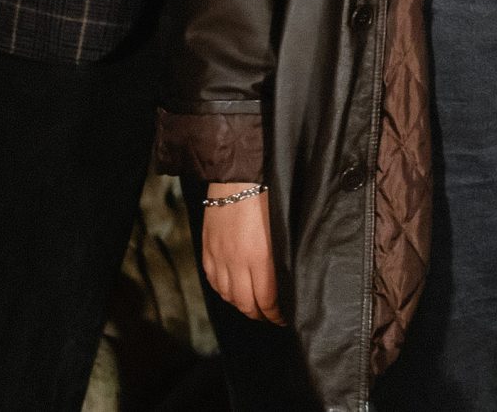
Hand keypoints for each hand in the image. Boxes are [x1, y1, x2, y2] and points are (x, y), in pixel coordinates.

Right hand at [201, 184, 281, 323]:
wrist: (237, 179)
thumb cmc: (267, 198)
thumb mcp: (282, 229)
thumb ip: (281, 256)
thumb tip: (288, 279)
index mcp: (260, 257)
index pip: (267, 299)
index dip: (276, 314)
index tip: (284, 318)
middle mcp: (237, 263)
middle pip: (246, 303)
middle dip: (260, 315)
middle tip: (270, 317)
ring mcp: (220, 258)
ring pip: (228, 296)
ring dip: (241, 306)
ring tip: (252, 307)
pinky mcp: (208, 251)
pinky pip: (214, 282)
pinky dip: (224, 292)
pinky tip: (232, 292)